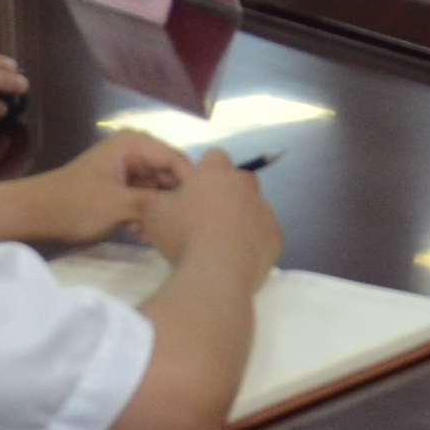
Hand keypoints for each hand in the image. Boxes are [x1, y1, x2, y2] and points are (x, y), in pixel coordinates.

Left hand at [13, 132, 176, 248]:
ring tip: (149, 233)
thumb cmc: (75, 206)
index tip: (192, 216)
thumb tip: (190, 205)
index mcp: (135, 144)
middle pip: (171, 174)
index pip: (178, 161)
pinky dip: (145, 212)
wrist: (35, 214)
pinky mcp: (122, 183)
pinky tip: (138, 232)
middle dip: (171, 201)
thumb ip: (157, 202)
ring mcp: (129, 166)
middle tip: (167, 228)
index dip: (189, 187)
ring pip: (159, 188)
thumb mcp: (120, 206)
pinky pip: (146, 195)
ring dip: (157, 211)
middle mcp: (136, 149)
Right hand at [131, 139, 280, 275]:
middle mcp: (245, 184)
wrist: (217, 272)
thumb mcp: (153, 214)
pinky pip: (264, 233)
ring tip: (219, 242)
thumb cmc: (184, 235)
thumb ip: (154, 199)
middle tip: (203, 217)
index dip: (202, 172)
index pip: (213, 157)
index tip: (191, 192)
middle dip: (224, 193)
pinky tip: (236, 257)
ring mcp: (265, 209)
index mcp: (216, 172)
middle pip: (237, 180)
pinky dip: (253, 240)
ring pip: (253, 206)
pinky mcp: (276, 236)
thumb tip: (154, 199)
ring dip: (240, 217)